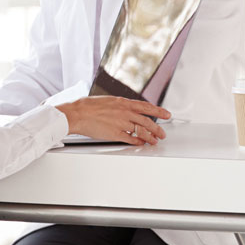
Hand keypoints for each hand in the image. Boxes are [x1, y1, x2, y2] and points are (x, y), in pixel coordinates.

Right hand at [55, 96, 171, 145]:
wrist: (78, 113)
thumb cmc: (88, 106)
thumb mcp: (108, 100)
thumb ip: (120, 106)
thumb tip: (127, 109)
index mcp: (123, 102)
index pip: (146, 107)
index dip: (158, 111)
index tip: (166, 114)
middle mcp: (125, 112)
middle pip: (147, 121)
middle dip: (157, 128)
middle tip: (162, 133)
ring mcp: (121, 123)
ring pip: (141, 131)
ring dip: (150, 137)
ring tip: (155, 141)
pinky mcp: (115, 134)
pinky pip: (131, 139)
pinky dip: (138, 142)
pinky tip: (142, 144)